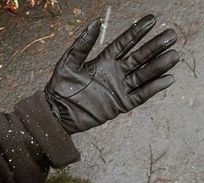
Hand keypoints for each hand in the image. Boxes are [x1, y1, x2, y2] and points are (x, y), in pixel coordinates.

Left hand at [44, 14, 178, 133]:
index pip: (124, 44)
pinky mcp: (120, 105)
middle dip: (154, 47)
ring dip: (158, 66)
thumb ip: (82, 44)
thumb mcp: (69, 62)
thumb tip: (95, 22)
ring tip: (173, 56)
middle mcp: (114, 73)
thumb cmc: (61, 87)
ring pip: (142, 75)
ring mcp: (118, 89)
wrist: (59, 112)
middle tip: (171, 35)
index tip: (152, 20)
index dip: (137, 32)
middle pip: (138, 57)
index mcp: (103, 62)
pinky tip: (166, 79)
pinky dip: (152, 89)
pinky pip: (139, 96)